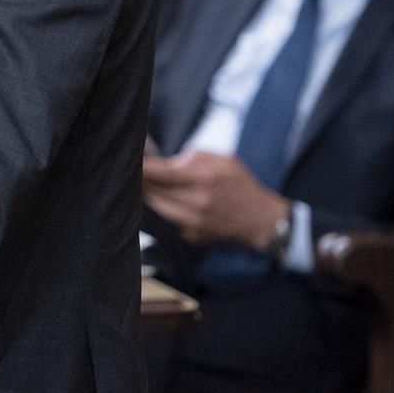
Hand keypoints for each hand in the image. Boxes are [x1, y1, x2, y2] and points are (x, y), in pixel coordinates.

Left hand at [141, 150, 288, 249]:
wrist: (261, 221)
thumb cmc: (243, 185)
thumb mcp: (226, 160)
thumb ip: (196, 156)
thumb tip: (170, 161)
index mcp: (205, 179)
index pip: (163, 173)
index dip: (144, 167)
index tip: (132, 160)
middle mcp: (197, 203)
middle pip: (154, 192)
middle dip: (142, 181)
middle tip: (134, 171)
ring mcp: (192, 223)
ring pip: (157, 207)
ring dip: (150, 195)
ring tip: (146, 184)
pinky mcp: (191, 236)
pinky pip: (168, 219)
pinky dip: (165, 209)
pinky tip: (167, 201)